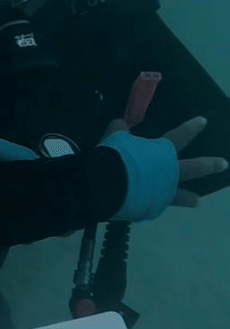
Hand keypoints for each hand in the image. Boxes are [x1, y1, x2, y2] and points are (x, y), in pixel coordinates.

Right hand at [101, 116, 228, 208]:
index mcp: (161, 152)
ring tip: (197, 201)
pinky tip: (149, 205)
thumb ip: (120, 131)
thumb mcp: (115, 138)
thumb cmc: (116, 156)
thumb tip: (120, 124)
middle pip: (192, 168)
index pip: (180, 136)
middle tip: (223, 164)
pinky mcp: (151, 207)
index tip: (204, 121)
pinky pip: (154, 205)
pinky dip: (152, 204)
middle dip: (209, 165)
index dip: (191, 128)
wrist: (108, 184)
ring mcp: (162, 191)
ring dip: (188, 197)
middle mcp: (168, 172)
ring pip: (180, 194)